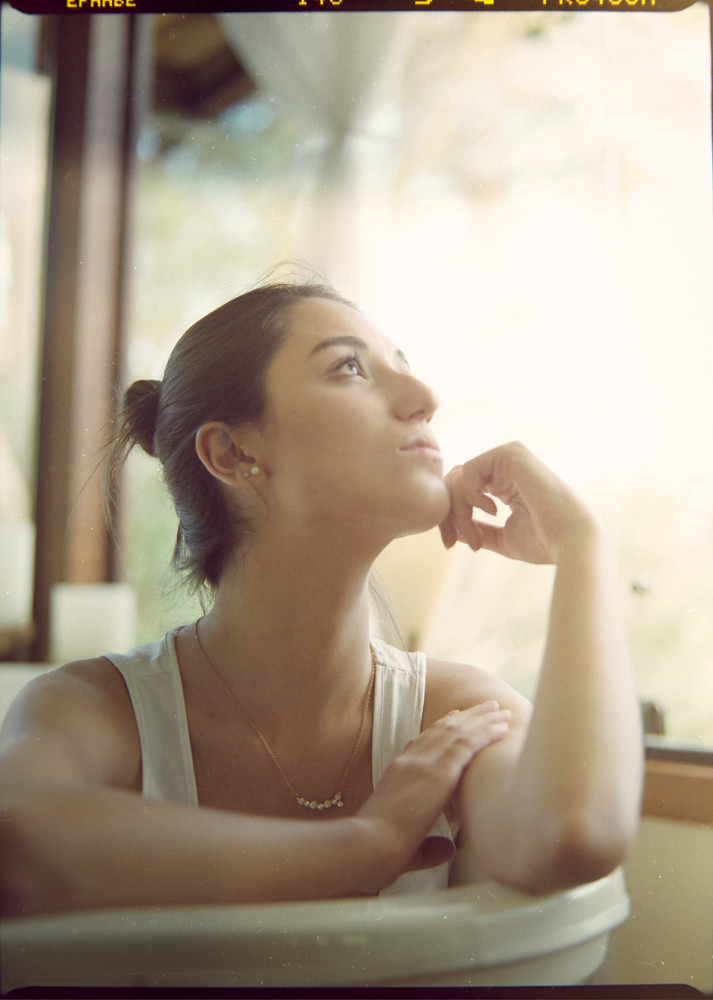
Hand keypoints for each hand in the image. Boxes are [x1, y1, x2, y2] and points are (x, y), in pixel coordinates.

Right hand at [357, 701, 510, 880]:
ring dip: (482, 719)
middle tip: (488, 706)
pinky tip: (501, 728)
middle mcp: (410, 762)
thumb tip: (447, 850)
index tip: (457, 716)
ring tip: (500, 710)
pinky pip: (466, 744)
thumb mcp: (404, 844)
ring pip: (458, 732)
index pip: (422, 742)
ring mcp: (423, 764)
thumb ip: (428, 847)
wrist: (365, 847)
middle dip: (467, 716)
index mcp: (397, 773)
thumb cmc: (377, 853)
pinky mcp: (438, 773)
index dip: (441, 727)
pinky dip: (485, 733)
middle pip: (443, 730)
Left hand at [439, 441, 597, 564]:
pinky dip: (470, 495)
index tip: (449, 543)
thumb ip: (480, 531)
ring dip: (459, 510)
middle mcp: (505, 467)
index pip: (462, 490)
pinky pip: (469, 470)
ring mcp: (508, 457)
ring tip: (474, 535)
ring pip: (460, 477)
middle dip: (450, 513)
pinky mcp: (510, 454)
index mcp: (505, 483)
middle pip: (456, 481)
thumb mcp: (502, 538)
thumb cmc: (543, 542)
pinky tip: (492, 510)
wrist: (569, 539)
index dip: (451, 516)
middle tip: (452, 541)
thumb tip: (455, 533)